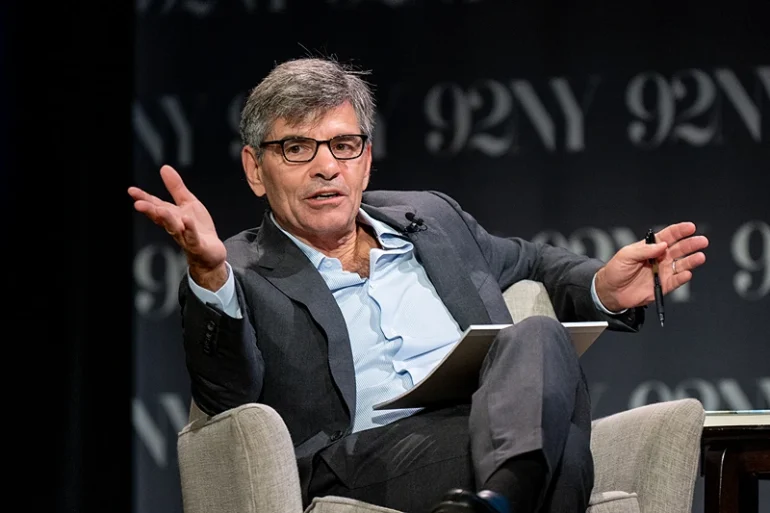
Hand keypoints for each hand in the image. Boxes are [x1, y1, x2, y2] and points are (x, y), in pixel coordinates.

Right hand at [128, 165, 227, 289]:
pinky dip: (189, 229)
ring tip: (160, 210)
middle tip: (138, 204)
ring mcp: (185, 237)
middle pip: (161, 218)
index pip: (155, 206)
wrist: (211, 253)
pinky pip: (192, 237)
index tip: (131, 191)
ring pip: (174, 228)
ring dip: (167, 220)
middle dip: (150, 211)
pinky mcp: (197, 245)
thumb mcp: (188, 203)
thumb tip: (164, 167)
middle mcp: (175, 227)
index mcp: (172, 216)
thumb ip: (176, 188)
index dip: (144, 198)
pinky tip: (186, 220)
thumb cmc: (198, 228)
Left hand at [595, 222, 708, 311]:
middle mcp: (660, 258)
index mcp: (651, 247)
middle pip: (680, 249)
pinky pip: (676, 281)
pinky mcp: (663, 285)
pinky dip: (682, 277)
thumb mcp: (626, 255)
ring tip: (699, 257)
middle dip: (691, 244)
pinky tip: (686, 273)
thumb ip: (644, 250)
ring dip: (691, 260)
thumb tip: (662, 245)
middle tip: (701, 241)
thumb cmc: (616, 270)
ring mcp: (663, 271)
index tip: (690, 227)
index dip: (680, 231)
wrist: (611, 291)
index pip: (668, 236)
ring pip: (682, 264)